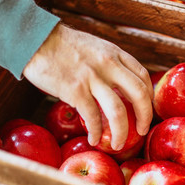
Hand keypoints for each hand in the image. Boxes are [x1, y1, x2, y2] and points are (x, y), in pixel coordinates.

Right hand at [23, 23, 153, 149]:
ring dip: (121, 133)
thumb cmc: (66, 46)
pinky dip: (96, 133)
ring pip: (118, 112)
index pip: (143, 77)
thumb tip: (121, 87)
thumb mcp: (97, 48)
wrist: (36, 39)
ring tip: (118, 145)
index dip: (149, 97)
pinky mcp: (74, 90)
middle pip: (139, 95)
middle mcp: (109, 65)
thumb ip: (111, 64)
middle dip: (145, 117)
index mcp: (116, 54)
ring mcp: (92, 78)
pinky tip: (94, 140)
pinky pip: (92, 118)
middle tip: (142, 131)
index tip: (146, 109)